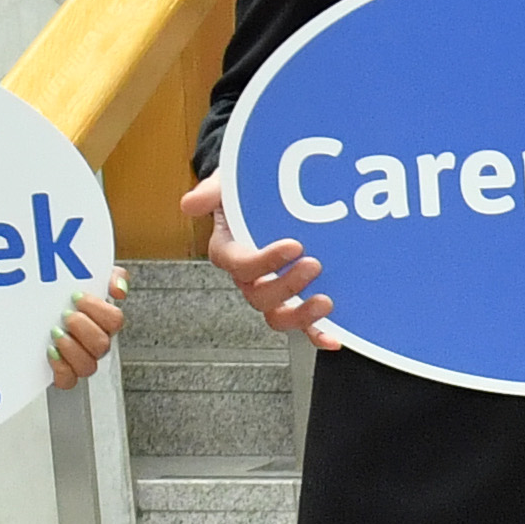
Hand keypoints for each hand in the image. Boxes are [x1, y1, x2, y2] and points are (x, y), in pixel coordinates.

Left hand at [44, 278, 124, 390]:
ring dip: (72, 349)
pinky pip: (69, 381)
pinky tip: (51, 352)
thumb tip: (119, 288)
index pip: (115, 320)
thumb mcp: (89, 277)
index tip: (77, 297)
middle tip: (66, 316)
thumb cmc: (64, 297)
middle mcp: (95, 343)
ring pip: (89, 366)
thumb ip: (110, 276)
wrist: (32, 310)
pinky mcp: (64, 373)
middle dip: (83, 328)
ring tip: (56, 334)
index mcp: (104, 321)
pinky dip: (61, 368)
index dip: (98, 310)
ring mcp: (81, 359)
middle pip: (102, 345)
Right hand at [183, 181, 341, 350]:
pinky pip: (303, 325)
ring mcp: (273, 291)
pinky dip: (317, 334)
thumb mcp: (229, 185)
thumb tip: (190, 203)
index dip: (264, 261)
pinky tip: (334, 338)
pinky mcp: (297, 299)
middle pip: (259, 295)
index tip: (292, 246)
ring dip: (301, 314)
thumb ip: (212, 192)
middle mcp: (249, 277)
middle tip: (314, 265)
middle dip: (288, 285)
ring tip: (325, 301)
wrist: (269, 196)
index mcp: (230, 251)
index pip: (239, 264)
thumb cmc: (246, 194)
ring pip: (278, 315)